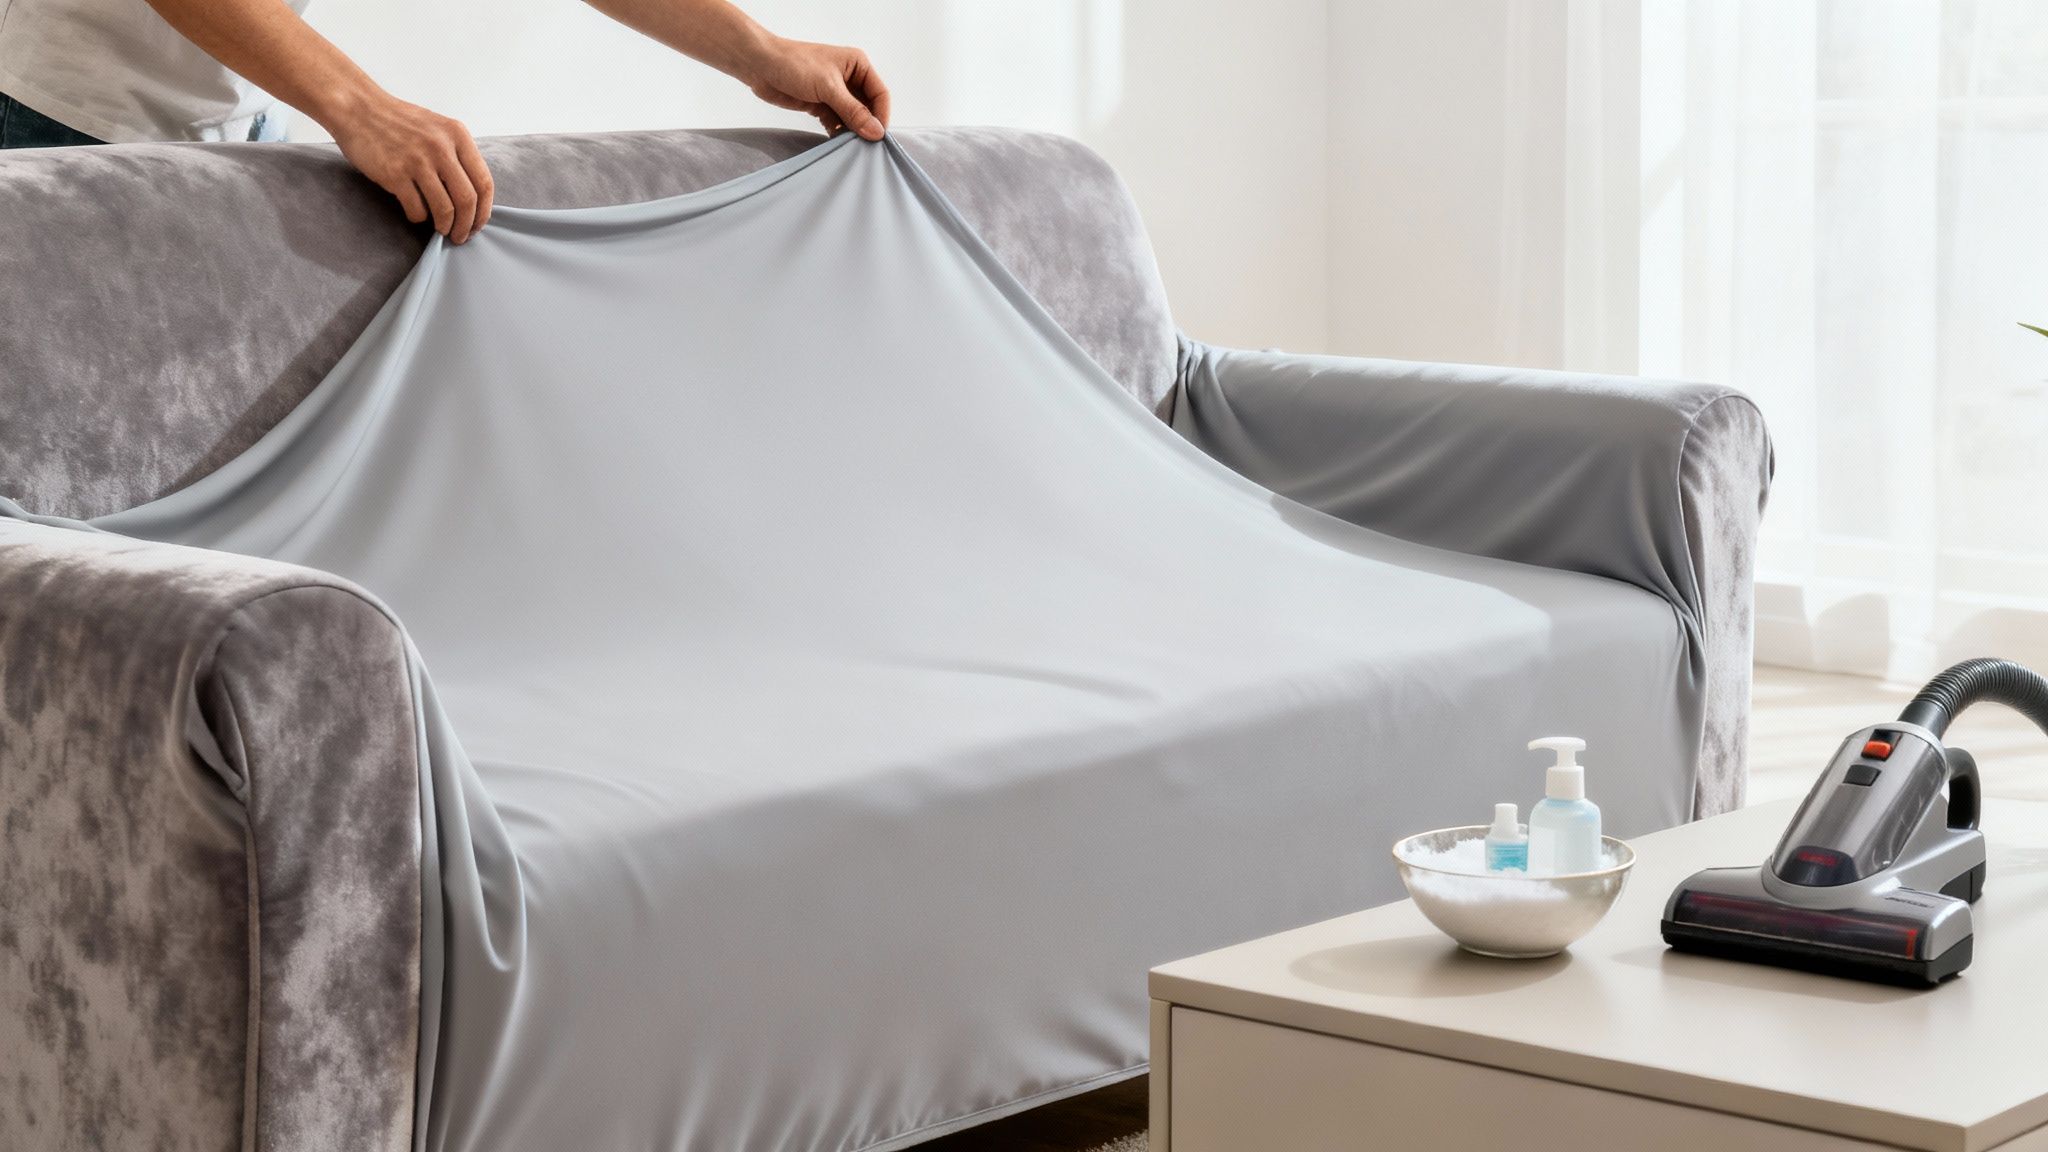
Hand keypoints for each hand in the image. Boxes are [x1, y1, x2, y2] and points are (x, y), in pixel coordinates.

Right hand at [331, 92, 494, 243]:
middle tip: (461, 236)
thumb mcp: (438, 128)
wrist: (358, 108)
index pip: (484, 182)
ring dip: (446, 227)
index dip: (484, 210)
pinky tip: (416, 214)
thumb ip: (457, 154)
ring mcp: (418, 161)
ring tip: (442, 231)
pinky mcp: (395, 174)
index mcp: (457, 135)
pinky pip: (417, 209)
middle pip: (467, 200)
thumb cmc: (398, 121)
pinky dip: (419, 218)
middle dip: (467, 226)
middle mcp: (441, 147)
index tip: (478, 224)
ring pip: (445, 210)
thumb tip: (472, 195)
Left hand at [745, 37, 890, 140]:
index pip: (880, 94)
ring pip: (852, 117)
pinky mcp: (821, 105)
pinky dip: (837, 133)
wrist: (759, 66)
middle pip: (868, 108)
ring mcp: (835, 93)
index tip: (878, 137)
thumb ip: (853, 111)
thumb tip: (876, 132)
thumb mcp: (828, 87)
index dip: (881, 115)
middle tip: (866, 147)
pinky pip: (836, 122)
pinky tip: (837, 144)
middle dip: (867, 126)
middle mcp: (850, 78)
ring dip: (852, 131)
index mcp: (857, 65)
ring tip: (852, 148)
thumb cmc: (794, 64)